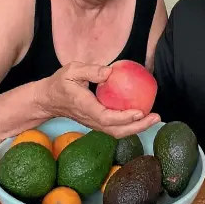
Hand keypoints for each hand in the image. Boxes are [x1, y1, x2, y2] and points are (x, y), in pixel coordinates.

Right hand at [37, 61, 160, 137]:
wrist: (48, 100)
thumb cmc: (60, 83)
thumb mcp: (71, 70)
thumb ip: (91, 70)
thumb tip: (111, 72)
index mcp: (85, 106)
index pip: (106, 117)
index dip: (124, 117)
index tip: (140, 112)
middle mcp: (91, 119)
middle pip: (116, 131)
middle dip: (138, 127)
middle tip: (156, 117)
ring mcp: (94, 124)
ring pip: (117, 133)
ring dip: (137, 128)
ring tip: (154, 118)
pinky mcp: (97, 123)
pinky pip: (115, 129)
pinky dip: (130, 126)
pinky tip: (142, 116)